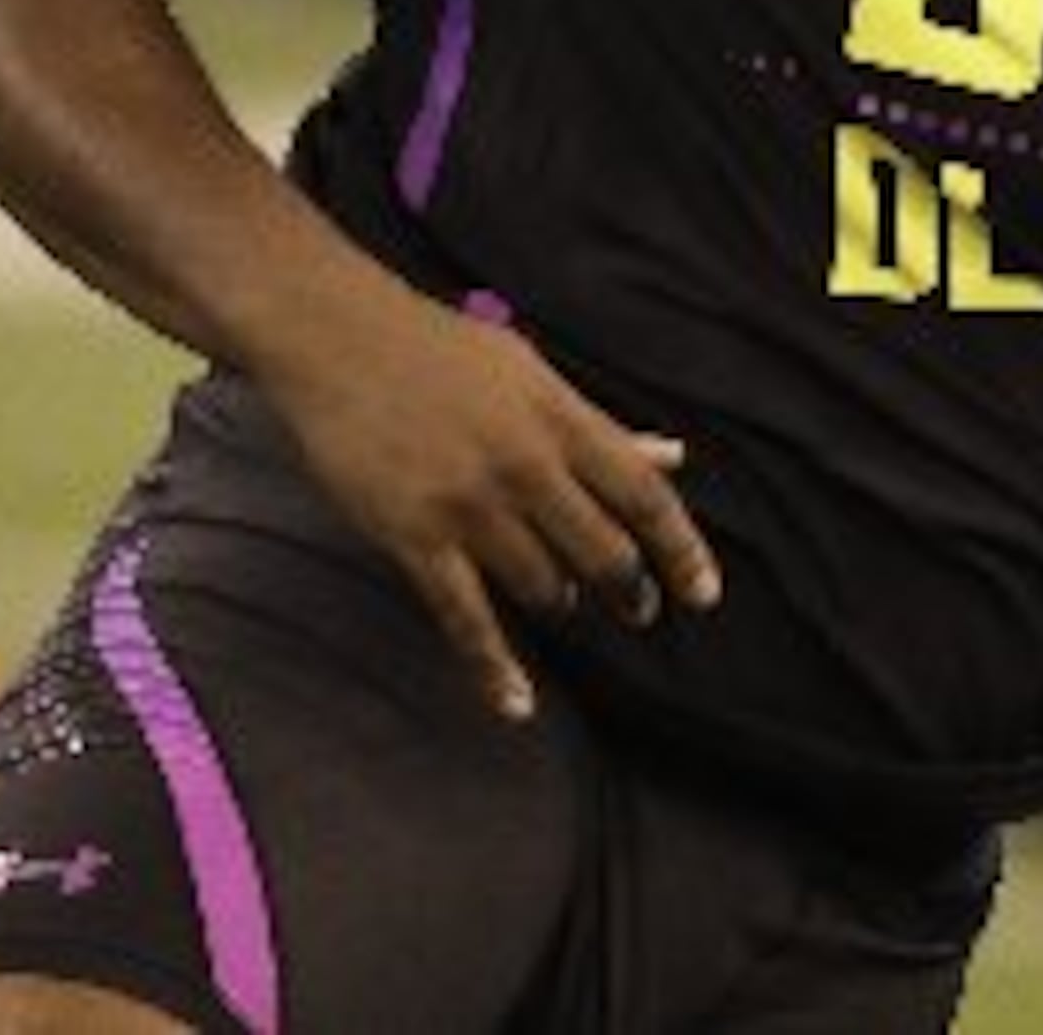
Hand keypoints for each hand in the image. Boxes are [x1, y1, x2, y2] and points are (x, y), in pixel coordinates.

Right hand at [262, 282, 720, 721]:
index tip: (703, 593)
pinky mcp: (415, 536)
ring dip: (562, 604)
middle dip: (628, 591)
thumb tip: (674, 458)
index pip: (643, 495)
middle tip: (637, 610)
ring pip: (543, 585)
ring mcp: (471, 505)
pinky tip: (516, 704)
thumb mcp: (533, 374)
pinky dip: (495, 668)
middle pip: (604, 551)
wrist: (339, 339)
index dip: (681, 549)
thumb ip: (603, 428)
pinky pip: (465, 619)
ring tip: (565, 605)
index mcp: (561, 420)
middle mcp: (527, 466)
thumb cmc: (441, 351)